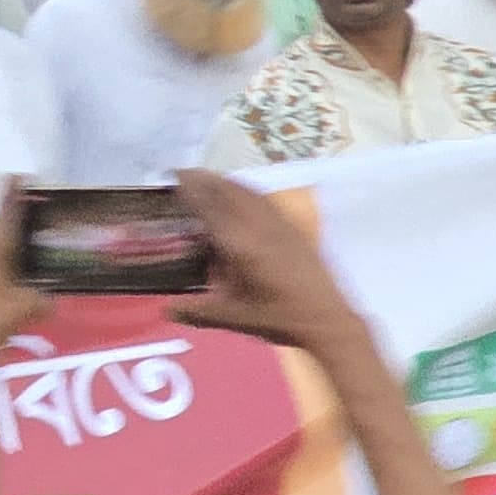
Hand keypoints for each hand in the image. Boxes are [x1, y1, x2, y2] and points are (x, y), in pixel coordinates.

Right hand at [170, 167, 372, 364]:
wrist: (327, 321)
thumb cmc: (278, 320)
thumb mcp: (232, 317)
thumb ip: (196, 311)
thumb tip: (168, 309)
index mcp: (240, 246)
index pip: (210, 207)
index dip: (191, 189)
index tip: (173, 177)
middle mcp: (259, 228)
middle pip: (229, 192)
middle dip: (206, 179)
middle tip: (184, 173)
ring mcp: (280, 226)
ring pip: (249, 193)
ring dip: (226, 182)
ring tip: (208, 179)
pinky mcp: (295, 230)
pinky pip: (266, 201)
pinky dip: (247, 191)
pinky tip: (242, 194)